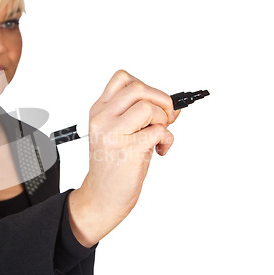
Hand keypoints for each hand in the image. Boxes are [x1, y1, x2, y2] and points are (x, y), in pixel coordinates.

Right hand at [68, 70, 179, 246]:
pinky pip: (158, 131)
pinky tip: (160, 150)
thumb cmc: (113, 165)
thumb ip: (139, 116)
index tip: (154, 103)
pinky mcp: (128, 150)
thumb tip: (174, 105)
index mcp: (99, 111)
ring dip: (163, 120)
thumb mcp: (118, 133)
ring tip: (158, 135)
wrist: (102, 196)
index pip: (122, 79)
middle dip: (162, 101)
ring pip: (148, 107)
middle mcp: (102, 119)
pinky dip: (167, 139)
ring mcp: (113, 134)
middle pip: (138, 89)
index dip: (146, 87)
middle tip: (166, 118)